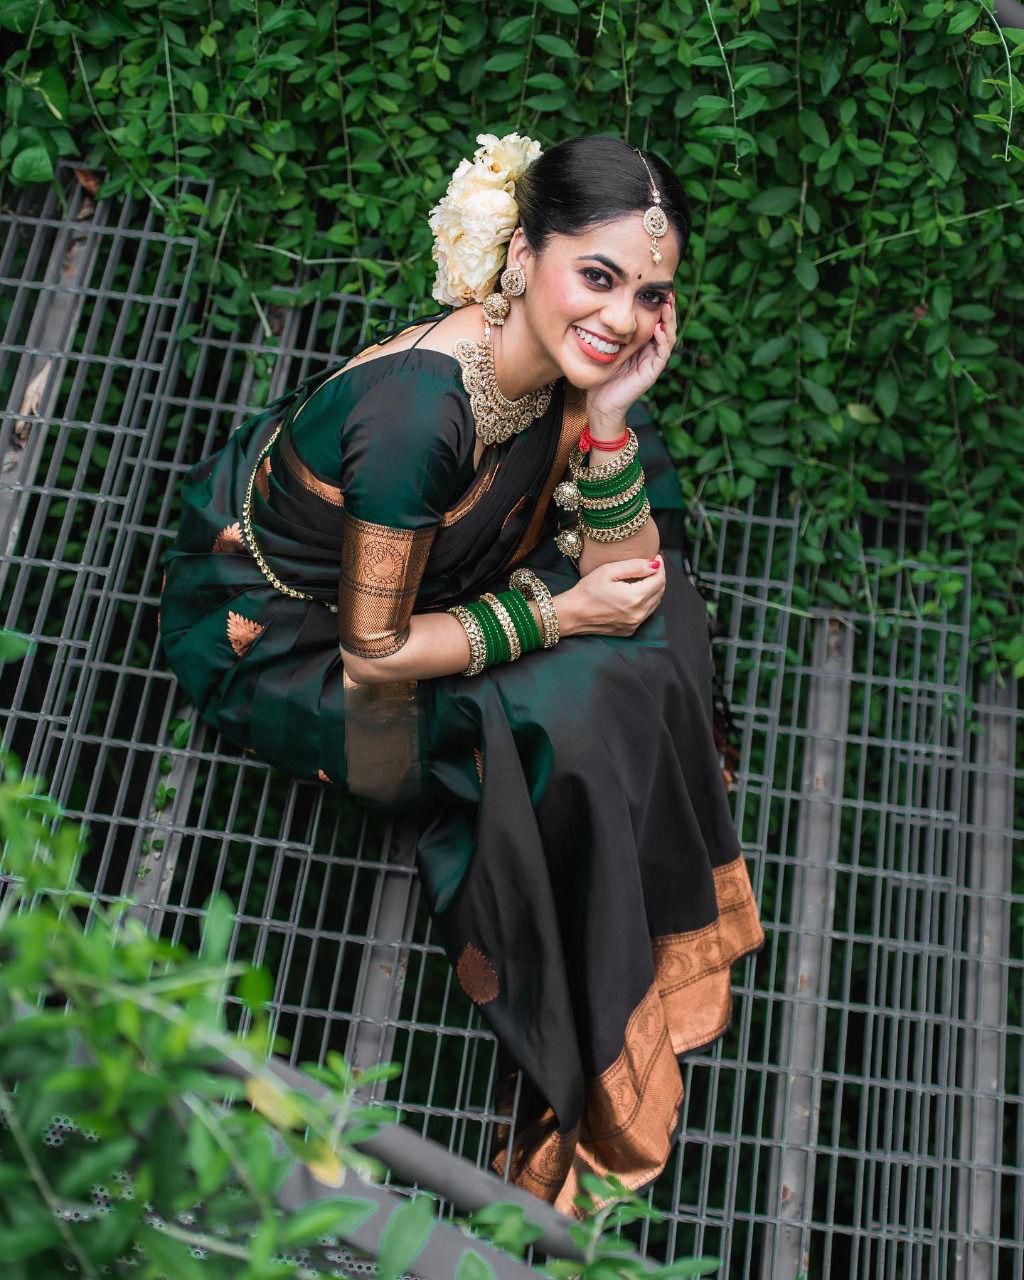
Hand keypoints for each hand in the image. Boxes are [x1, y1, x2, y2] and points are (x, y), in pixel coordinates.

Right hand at [557, 556, 665, 637]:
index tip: (656, 556)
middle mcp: (638, 614)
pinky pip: (646, 613)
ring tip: (645, 576)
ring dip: (654, 588)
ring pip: (655, 603)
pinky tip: (636, 592)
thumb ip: (635, 566)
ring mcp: (634, 624)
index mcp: (635, 598)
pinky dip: (646, 601)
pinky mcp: (629, 629)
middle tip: (651, 564)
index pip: (659, 579)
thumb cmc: (587, 591)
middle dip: (658, 576)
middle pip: (660, 591)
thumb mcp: (609, 571)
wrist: (572, 614)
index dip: (660, 566)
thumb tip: (655, 564)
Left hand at [585, 295, 676, 433]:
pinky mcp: (652, 372)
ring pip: (669, 336)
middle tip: (668, 289)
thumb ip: (607, 331)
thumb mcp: (603, 347)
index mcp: (641, 342)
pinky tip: (660, 328)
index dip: (656, 303)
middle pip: (665, 323)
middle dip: (668, 307)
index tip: (654, 285)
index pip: (654, 318)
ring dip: (670, 320)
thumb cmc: (600, 375)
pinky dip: (663, 340)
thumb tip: (601, 306)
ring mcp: (653, 361)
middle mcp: (650, 350)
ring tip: (668, 304)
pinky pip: (663, 353)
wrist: (600, 404)